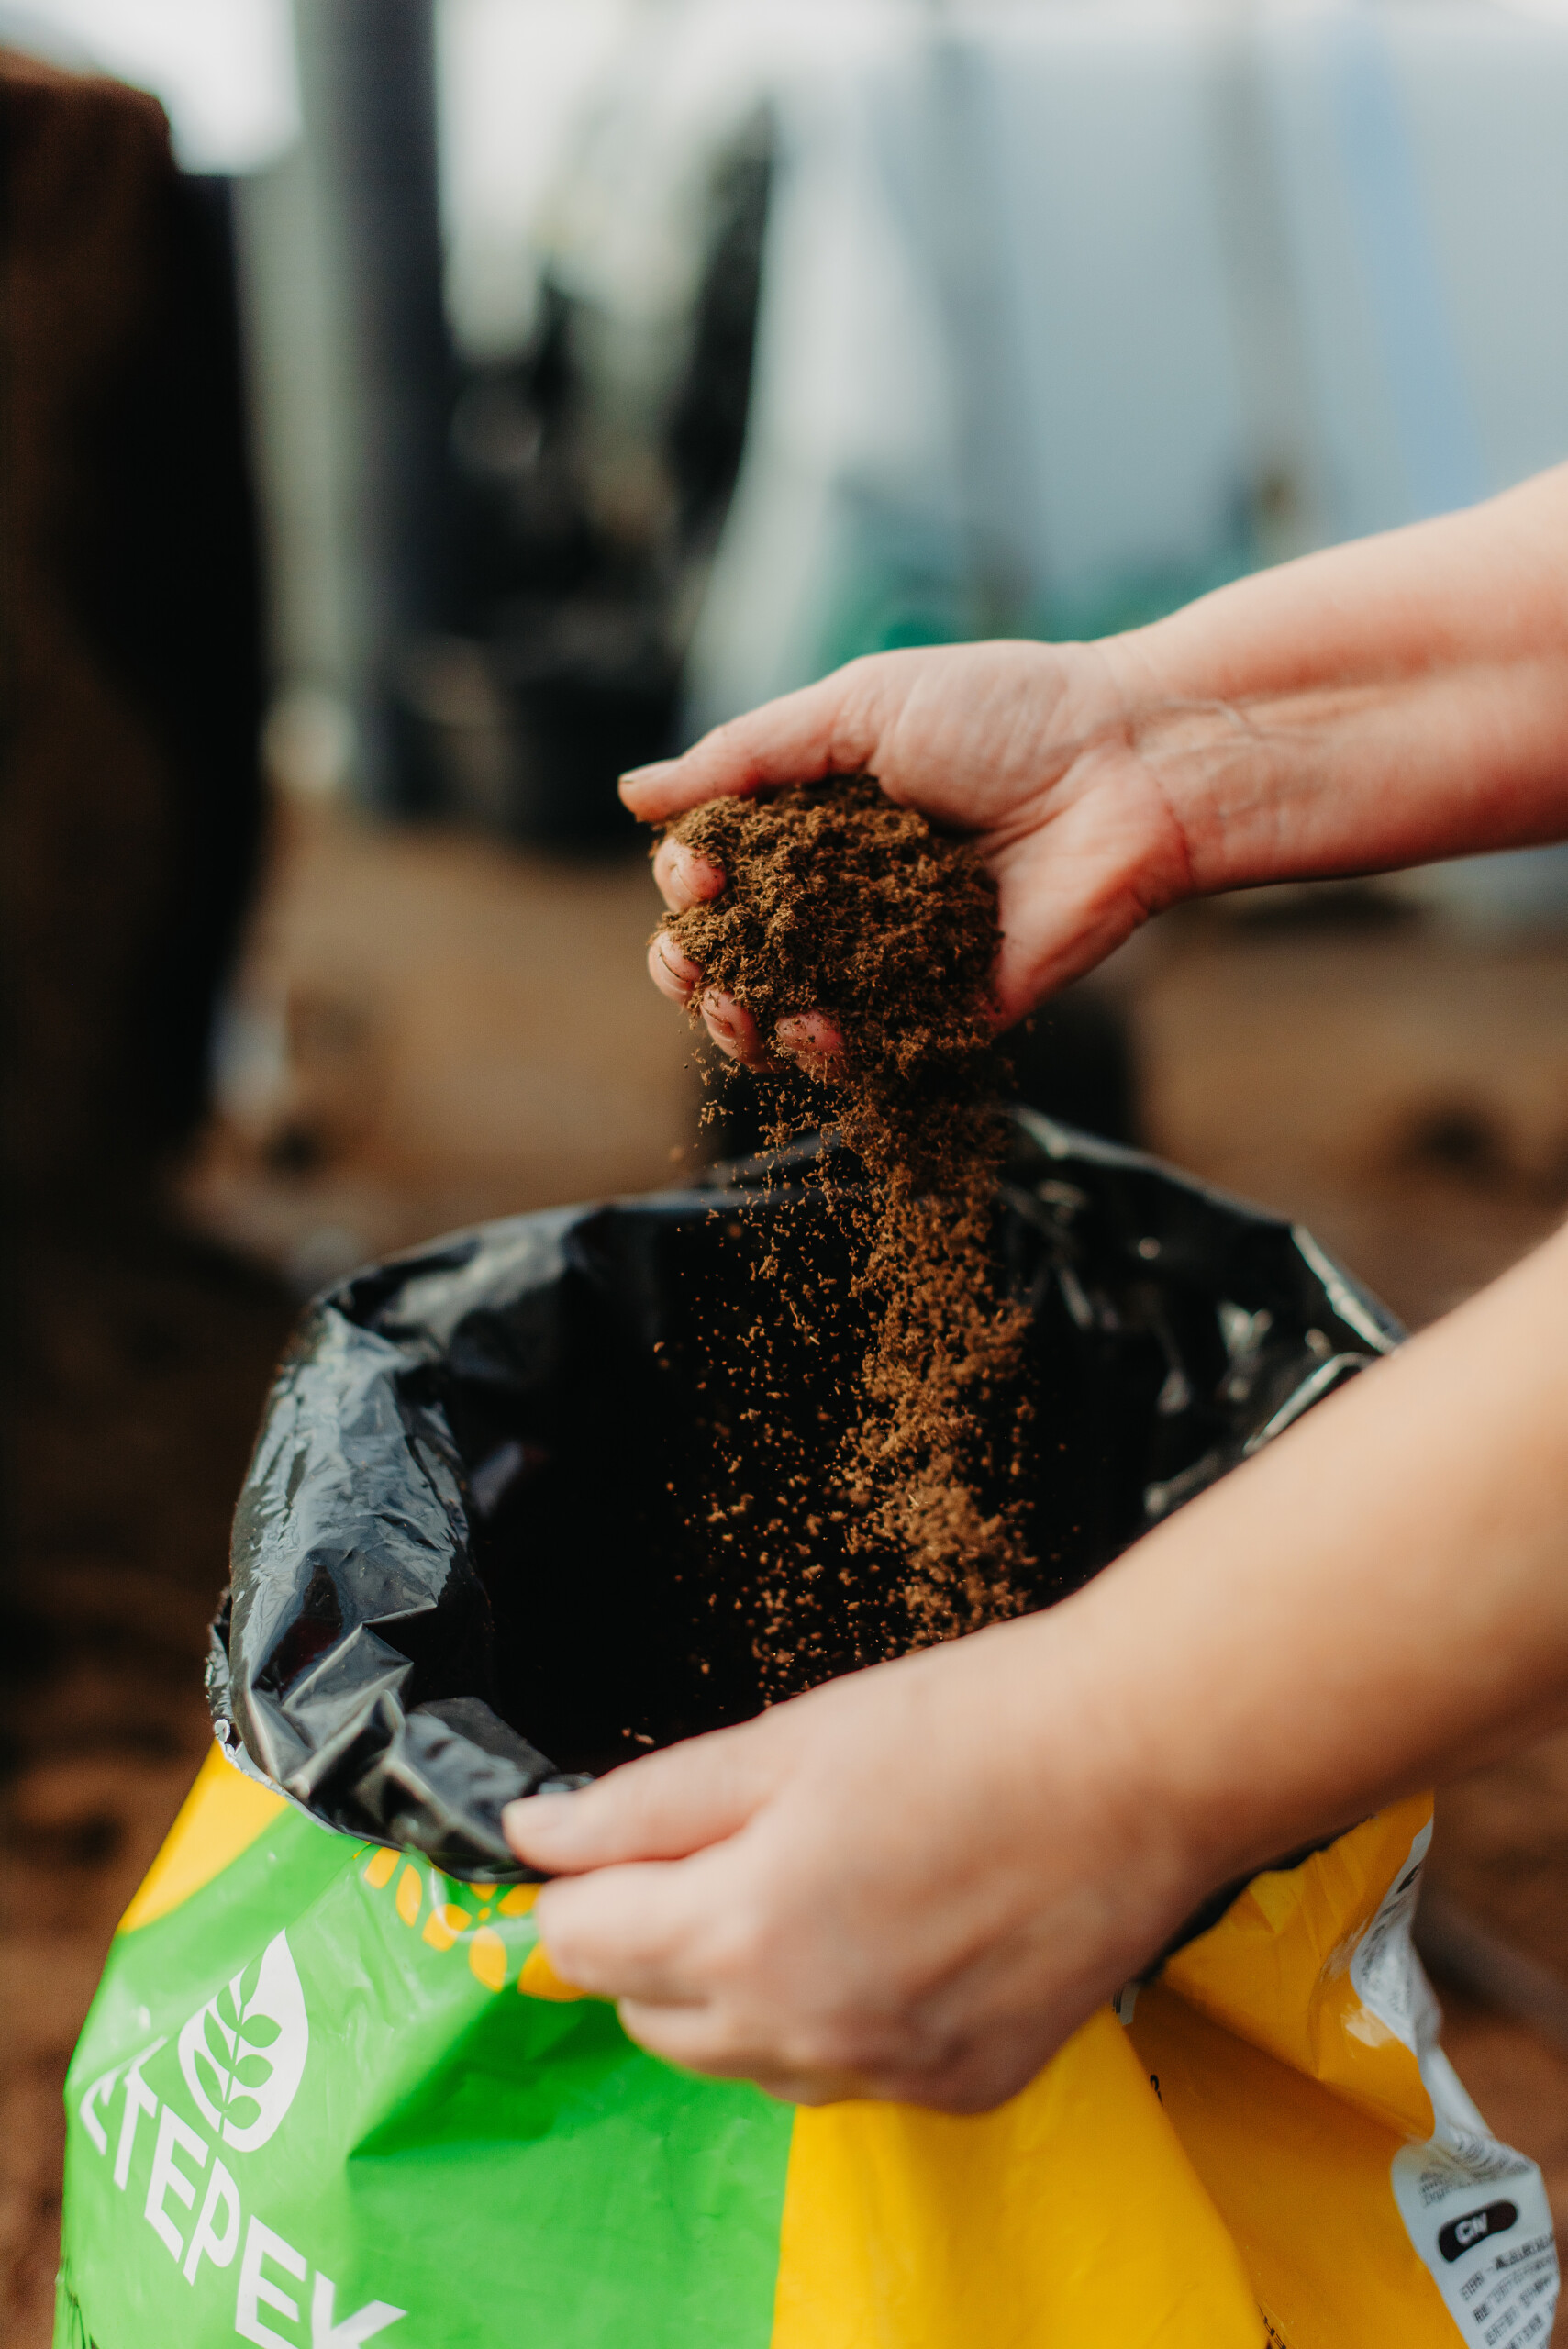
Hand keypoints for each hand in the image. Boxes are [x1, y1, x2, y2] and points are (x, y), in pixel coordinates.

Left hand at [502, 1606, 1206, 2111]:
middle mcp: (802, 2034)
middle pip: (646, 2012)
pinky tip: (887, 1929)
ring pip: (737, 2055)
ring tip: (812, 1879)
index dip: (581, 1877)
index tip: (618, 1835)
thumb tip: (532, 1834)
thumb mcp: (781, 1741)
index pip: (577, 1941)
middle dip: (651, 1933)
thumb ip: (640, 1803)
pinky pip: (838, 2074)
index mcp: (742, 1934)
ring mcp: (883, 2076)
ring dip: (733, 1984)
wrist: (1137, 1767)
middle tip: (725, 1842)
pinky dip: (832, 2016)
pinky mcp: (955, 2090)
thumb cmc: (968, 1730)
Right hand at [631, 639, 1194, 1064]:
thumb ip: (745, 755)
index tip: (698, 876)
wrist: (1129, 764)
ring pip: (796, 1017)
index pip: (723, 876)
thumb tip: (635, 795)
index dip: (689, 889)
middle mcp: (852, 896)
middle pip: (744, 957)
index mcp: (820, 822)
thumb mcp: (857, 709)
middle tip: (692, 966)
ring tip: (740, 1015)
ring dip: (748, 1024)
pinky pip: (881, 1050)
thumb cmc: (1004, 712)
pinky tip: (815, 1033)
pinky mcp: (958, 1008)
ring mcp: (900, 958)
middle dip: (696, 971)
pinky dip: (835, 1053)